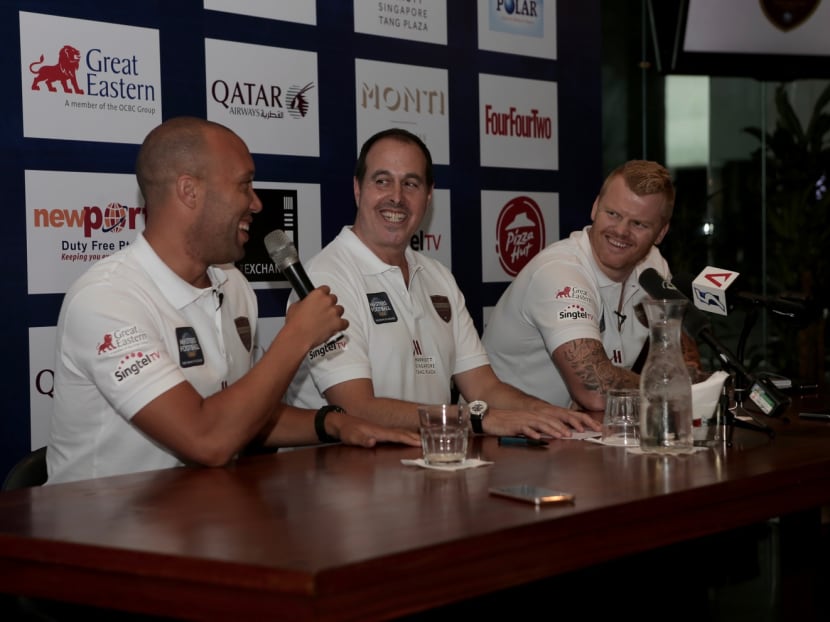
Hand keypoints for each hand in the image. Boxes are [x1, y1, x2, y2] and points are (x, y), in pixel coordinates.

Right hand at [285, 286, 348, 346]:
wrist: (298, 336)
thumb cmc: (296, 324)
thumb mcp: (295, 306)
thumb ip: (304, 302)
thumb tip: (305, 304)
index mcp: (318, 294)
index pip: (325, 289)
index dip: (323, 295)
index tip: (321, 299)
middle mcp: (328, 301)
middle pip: (334, 299)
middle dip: (329, 305)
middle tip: (322, 311)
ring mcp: (334, 312)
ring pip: (340, 310)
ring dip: (335, 314)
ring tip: (327, 320)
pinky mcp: (338, 324)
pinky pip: (345, 323)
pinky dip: (342, 325)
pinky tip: (337, 326)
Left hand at [329, 412, 420, 447]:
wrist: (341, 422)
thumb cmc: (346, 431)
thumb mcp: (351, 437)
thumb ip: (362, 439)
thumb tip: (372, 441)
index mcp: (379, 432)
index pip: (397, 435)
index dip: (409, 439)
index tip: (420, 442)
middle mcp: (382, 430)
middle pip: (402, 433)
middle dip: (415, 437)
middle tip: (427, 442)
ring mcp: (382, 430)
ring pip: (400, 432)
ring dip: (411, 435)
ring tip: (422, 440)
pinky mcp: (380, 432)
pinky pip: (396, 434)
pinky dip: (405, 435)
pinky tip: (407, 438)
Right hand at [484, 406, 601, 438]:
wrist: (490, 419)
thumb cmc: (507, 424)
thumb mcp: (525, 426)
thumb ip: (537, 429)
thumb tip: (548, 436)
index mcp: (537, 415)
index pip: (557, 418)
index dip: (570, 422)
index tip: (583, 428)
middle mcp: (533, 416)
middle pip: (552, 420)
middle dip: (566, 426)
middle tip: (578, 433)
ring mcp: (524, 420)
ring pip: (542, 424)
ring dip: (553, 430)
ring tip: (563, 435)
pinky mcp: (515, 425)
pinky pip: (525, 429)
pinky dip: (532, 433)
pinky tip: (538, 437)